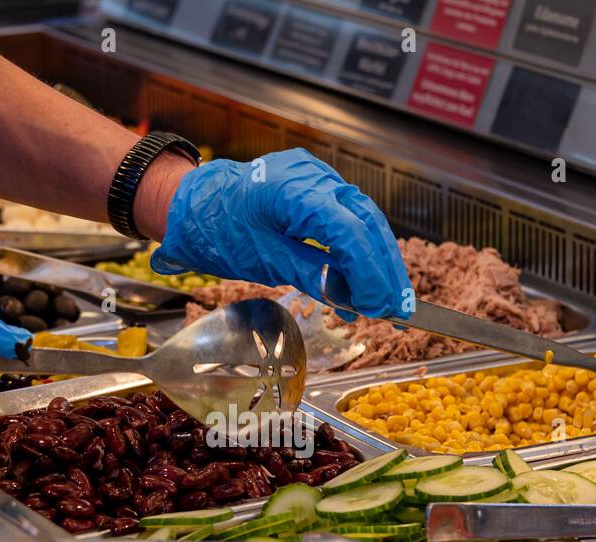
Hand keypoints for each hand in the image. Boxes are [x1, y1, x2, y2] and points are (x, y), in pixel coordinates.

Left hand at [151, 148, 411, 319]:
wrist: (196, 204)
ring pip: (365, 220)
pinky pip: (349, 219)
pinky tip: (363, 286)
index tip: (381, 306)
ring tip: (388, 303)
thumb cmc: (219, 229)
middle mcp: (313, 177)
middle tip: (399, 310)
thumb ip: (309, 274)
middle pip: (366, 222)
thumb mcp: (261, 260)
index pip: (348, 231)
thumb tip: (350, 298)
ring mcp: (319, 178)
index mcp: (293, 191)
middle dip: (385, 269)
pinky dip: (360, 252)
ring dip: (379, 262)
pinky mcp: (319, 188)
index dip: (370, 271)